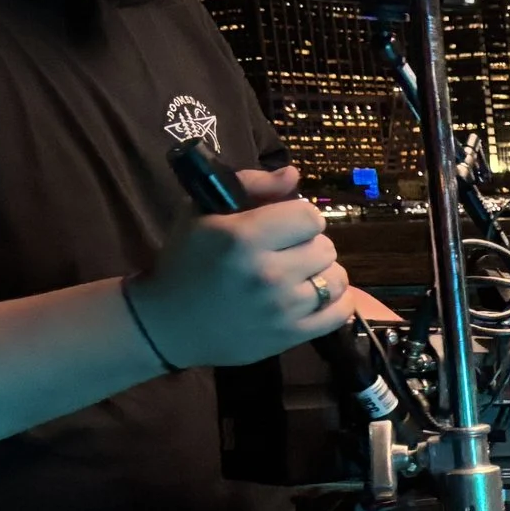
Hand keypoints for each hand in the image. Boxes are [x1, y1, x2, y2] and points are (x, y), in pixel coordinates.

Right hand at [130, 165, 350, 366]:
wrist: (170, 324)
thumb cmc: (186, 262)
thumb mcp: (203, 212)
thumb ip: (250, 185)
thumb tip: (293, 175)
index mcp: (243, 237)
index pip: (309, 216)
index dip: (301, 217)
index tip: (287, 225)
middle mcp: (267, 273)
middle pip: (325, 247)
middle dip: (309, 245)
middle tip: (287, 253)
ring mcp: (282, 308)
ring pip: (336, 279)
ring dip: (322, 274)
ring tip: (298, 276)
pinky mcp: (291, 336)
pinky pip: (340, 313)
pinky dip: (334, 303)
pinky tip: (313, 297)